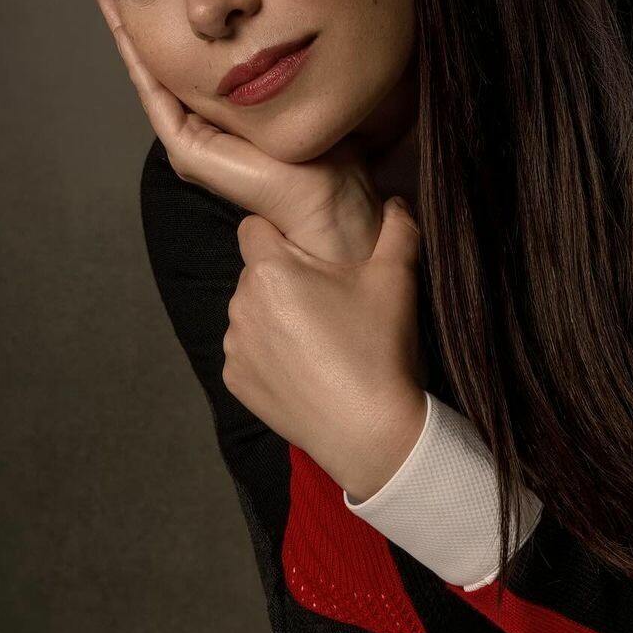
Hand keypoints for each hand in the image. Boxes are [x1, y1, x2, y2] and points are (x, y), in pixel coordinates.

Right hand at [92, 0, 381, 264]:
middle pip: (163, 65)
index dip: (170, 22)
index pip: (191, 61)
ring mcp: (192, 141)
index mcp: (226, 118)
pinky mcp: (188, 150)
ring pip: (150, 75)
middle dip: (137, 22)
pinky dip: (137, 59)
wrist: (329, 197)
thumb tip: (287, 17)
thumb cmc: (330, 153)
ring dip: (127, 33)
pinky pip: (155, 95)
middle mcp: (203, 129)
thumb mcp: (302, 90)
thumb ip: (282, 64)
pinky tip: (123, 24)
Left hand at [226, 206, 426, 496]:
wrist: (368, 432)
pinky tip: (307, 369)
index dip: (282, 234)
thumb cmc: (378, 351)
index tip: (314, 256)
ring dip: (275, 317)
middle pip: (256, 273)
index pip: (255, 227)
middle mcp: (240, 304)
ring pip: (251, 313)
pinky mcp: (235, 382)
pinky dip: (270, 356)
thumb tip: (398, 200)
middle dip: (284, 279)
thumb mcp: (397, 280)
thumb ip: (398, 228)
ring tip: (320, 340)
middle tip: (329, 302)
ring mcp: (234, 346)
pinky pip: (248, 353)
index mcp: (270, 270)